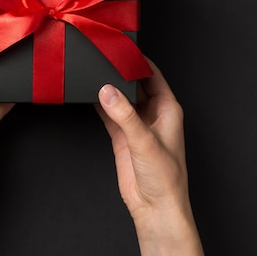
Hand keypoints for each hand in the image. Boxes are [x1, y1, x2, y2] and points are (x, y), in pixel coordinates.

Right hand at [96, 58, 205, 255]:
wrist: (155, 208)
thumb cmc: (165, 178)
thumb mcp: (145, 141)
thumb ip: (124, 115)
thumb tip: (106, 91)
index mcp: (168, 109)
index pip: (153, 75)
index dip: (138, 60)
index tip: (121, 47)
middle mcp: (152, 114)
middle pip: (134, 84)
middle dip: (119, 72)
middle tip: (102, 56)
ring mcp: (136, 125)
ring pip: (120, 98)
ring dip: (108, 89)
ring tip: (92, 72)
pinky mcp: (122, 137)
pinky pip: (109, 114)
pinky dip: (99, 105)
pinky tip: (88, 95)